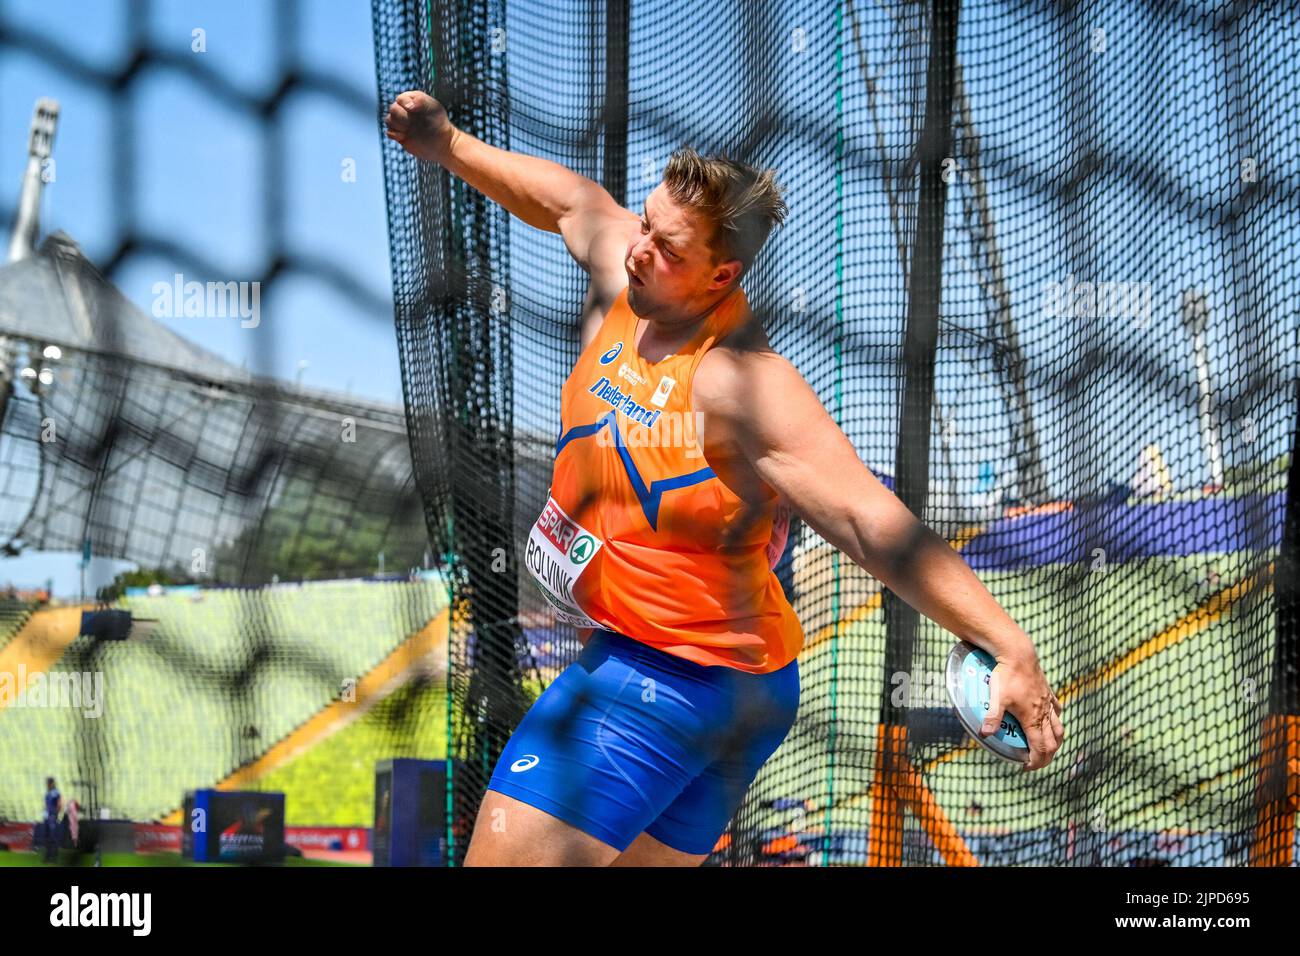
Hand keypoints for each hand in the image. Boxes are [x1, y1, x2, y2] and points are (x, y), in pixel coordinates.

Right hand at [385, 90, 456, 162]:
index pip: (400, 99)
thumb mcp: (434, 108)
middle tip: (412, 123)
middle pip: (392, 109)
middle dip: (402, 117)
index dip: (405, 104)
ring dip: (398, 126)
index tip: (415, 111)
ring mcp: (401, 122)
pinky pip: (389, 132)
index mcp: (412, 100)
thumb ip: (421, 101)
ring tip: (410, 130)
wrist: (441, 143)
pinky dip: (395, 135)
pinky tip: (405, 136)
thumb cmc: (439, 123)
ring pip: (389, 120)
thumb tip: (408, 105)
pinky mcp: (399, 135)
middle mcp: (405, 110)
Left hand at [982, 649, 1062, 771]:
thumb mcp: (996, 698)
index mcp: (1033, 719)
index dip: (1036, 762)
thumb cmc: (1007, 675)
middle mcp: (1044, 713)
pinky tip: (1051, 719)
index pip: (1040, 748)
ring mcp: (1048, 702)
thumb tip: (985, 734)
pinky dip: (1056, 720)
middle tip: (1036, 762)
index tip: (1027, 767)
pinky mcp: (1048, 692)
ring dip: (1054, 741)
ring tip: (1047, 747)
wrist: (1018, 654)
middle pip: (1053, 742)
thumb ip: (992, 717)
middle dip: (1046, 756)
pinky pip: (1057, 710)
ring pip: (1059, 728)